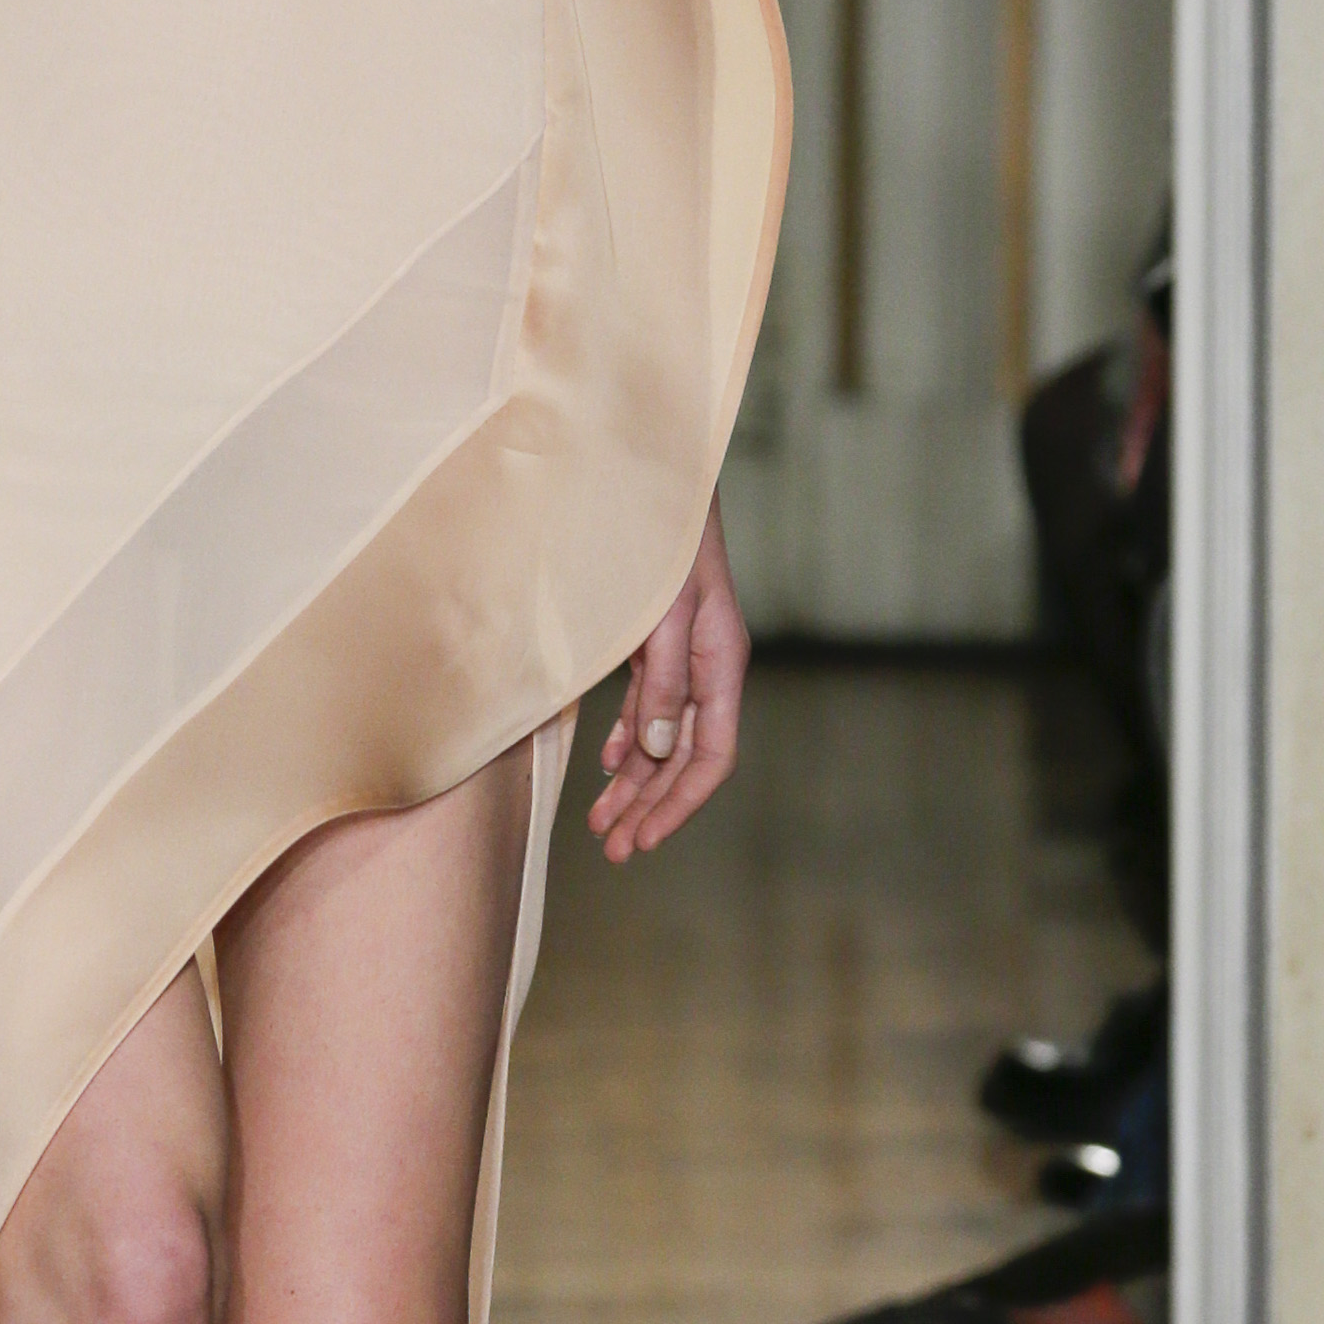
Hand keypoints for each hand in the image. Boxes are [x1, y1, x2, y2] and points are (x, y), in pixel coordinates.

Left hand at [587, 499, 749, 864]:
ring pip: (660, 738)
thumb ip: (662, 681)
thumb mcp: (663, 611)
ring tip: (602, 824)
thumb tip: (652, 751)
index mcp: (722, 662)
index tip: (644, 839)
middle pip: (684, 758)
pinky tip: (607, 765)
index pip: (711, 756)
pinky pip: (645, 706)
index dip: (679, 804)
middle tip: (615, 850)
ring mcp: (680, 655)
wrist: (647, 472)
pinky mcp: (653, 642)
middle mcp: (707, 666)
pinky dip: (625, 740)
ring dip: (633, 783)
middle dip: (651, 807)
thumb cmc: (658, 536)